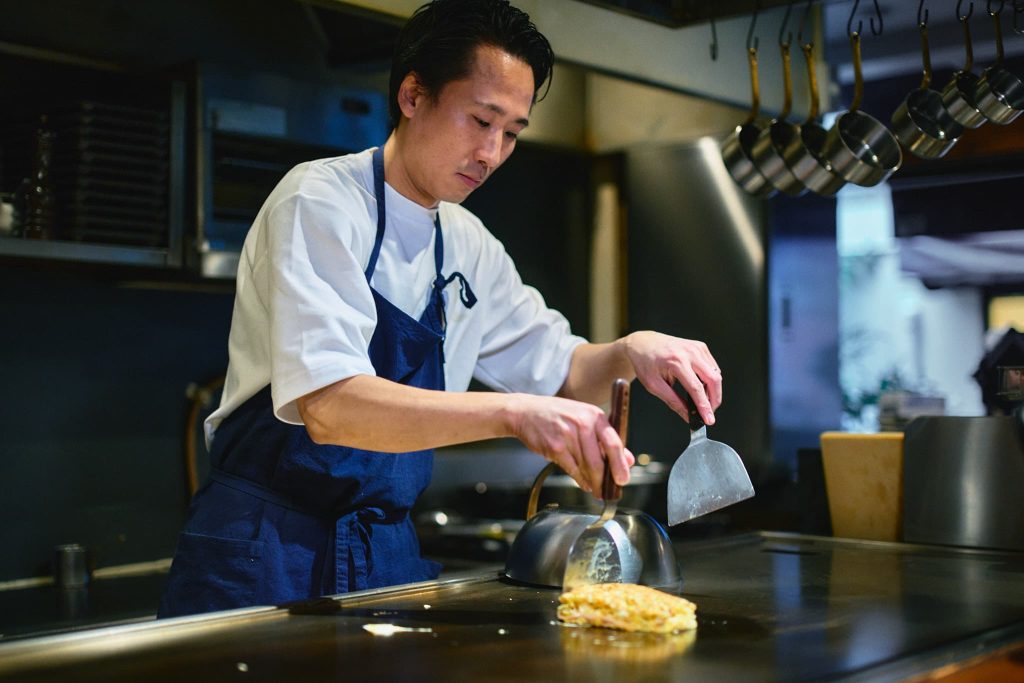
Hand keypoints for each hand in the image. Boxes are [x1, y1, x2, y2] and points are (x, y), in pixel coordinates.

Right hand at [506, 394, 634, 496]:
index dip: (620, 465)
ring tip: (594, 488)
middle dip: (604, 480)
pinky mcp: (554, 446)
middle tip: (608, 492)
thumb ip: (607, 439)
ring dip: (591, 482)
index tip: (622, 480)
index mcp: (595, 415)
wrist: (526, 412)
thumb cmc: (558, 415)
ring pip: (585, 467)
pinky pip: (571, 469)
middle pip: (598, 461)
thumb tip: (628, 460)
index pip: (614, 443)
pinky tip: (583, 483)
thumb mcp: (585, 419)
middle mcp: (582, 423)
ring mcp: (567, 435)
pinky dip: (578, 479)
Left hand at [623, 331, 722, 424]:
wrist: (642, 343)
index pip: (696, 388)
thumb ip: (673, 401)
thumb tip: (688, 416)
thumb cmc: (645, 362)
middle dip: (714, 400)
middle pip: (713, 380)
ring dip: (713, 391)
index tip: (708, 419)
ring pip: (716, 374)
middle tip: (709, 413)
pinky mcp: (700, 347)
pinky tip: (701, 387)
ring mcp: (697, 347)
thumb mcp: (653, 385)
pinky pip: (713, 367)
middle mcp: (689, 352)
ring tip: (703, 401)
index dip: (704, 406)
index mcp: (676, 361)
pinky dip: (711, 380)